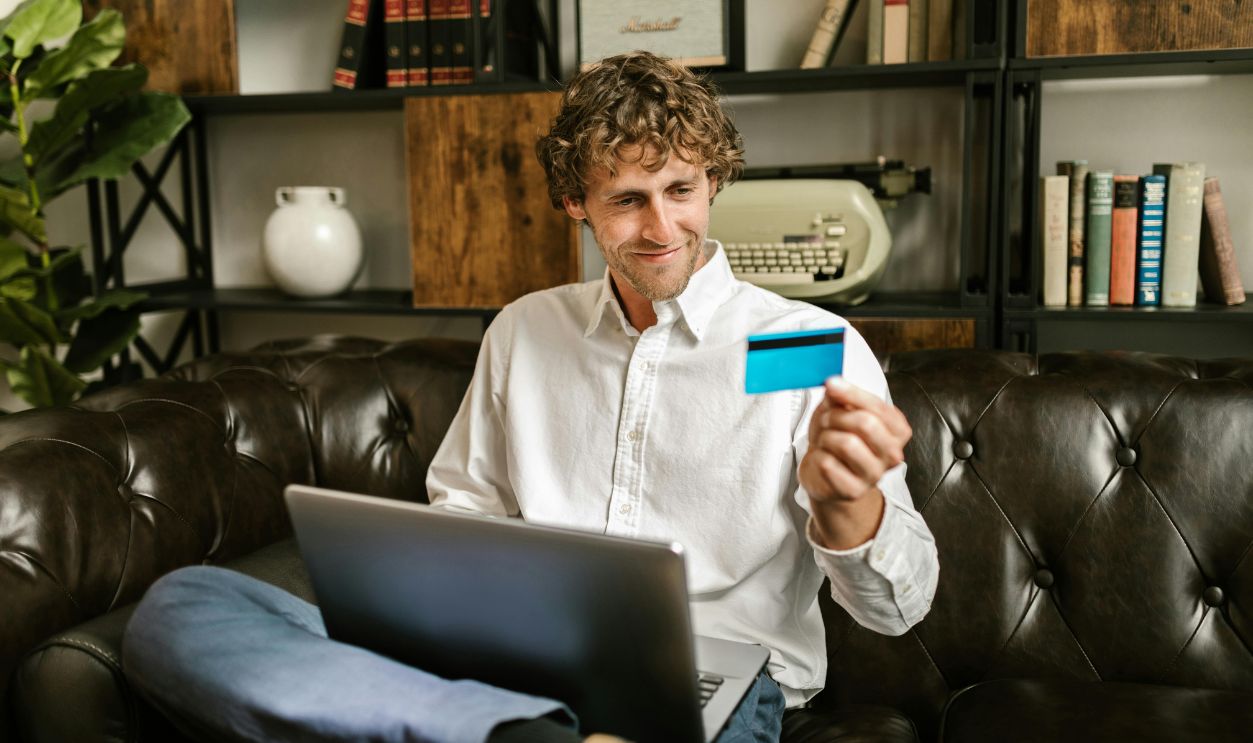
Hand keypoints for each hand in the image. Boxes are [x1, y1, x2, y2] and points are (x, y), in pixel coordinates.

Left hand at [800, 377, 911, 547]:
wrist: (824, 473)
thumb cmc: (837, 439)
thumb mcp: (840, 411)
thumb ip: (842, 396)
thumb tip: (835, 386)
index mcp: (896, 430)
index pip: (878, 407)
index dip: (851, 392)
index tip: (832, 384)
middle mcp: (891, 454)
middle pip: (866, 423)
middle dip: (837, 416)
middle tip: (827, 420)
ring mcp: (874, 474)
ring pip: (846, 443)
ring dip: (826, 437)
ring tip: (825, 441)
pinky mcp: (853, 491)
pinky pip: (828, 465)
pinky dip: (818, 457)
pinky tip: (823, 460)